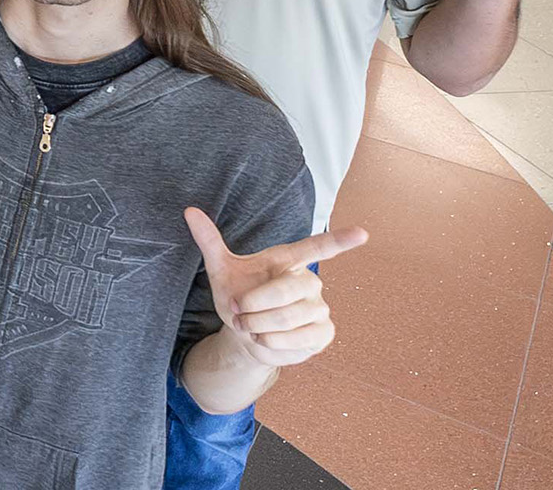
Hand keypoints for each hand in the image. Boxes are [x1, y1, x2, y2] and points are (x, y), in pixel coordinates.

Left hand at [185, 207, 368, 367]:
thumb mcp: (221, 270)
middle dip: (254, 304)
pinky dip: (271, 342)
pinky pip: (297, 339)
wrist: (244, 334)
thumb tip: (189, 210)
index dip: (339, 241)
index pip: (317, 248)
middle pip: (288, 290)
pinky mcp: (323, 333)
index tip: (362, 233)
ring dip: (257, 325)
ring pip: (288, 318)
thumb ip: (210, 241)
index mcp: (289, 261)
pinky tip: (264, 338)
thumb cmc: (239, 296)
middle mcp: (309, 282)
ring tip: (248, 325)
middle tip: (238, 310)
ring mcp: (320, 308)